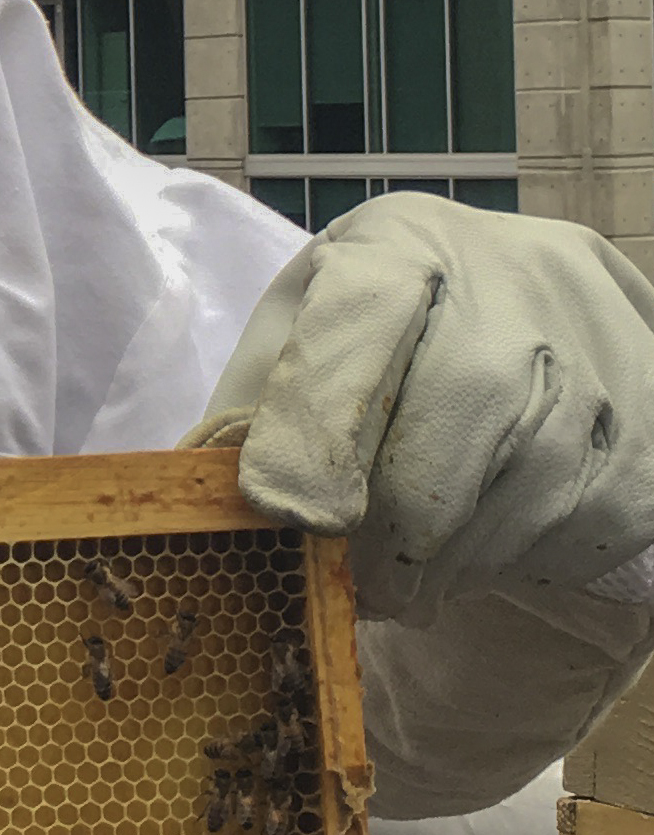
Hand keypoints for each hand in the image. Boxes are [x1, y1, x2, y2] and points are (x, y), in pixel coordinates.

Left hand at [190, 197, 653, 622]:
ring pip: (530, 481)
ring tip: (406, 581)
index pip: (362, 314)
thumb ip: (254, 412)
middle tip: (353, 589)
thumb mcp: (294, 346)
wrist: (523, 320)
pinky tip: (475, 555)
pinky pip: (581, 520)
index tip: (284, 510)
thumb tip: (222, 506)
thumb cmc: (372, 346)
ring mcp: (599, 346)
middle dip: (390, 530)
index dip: (321, 419)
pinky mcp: (646, 426)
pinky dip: (512, 563)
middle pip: (463, 408)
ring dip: (451, 563)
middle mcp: (514, 276)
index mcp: (400, 244)